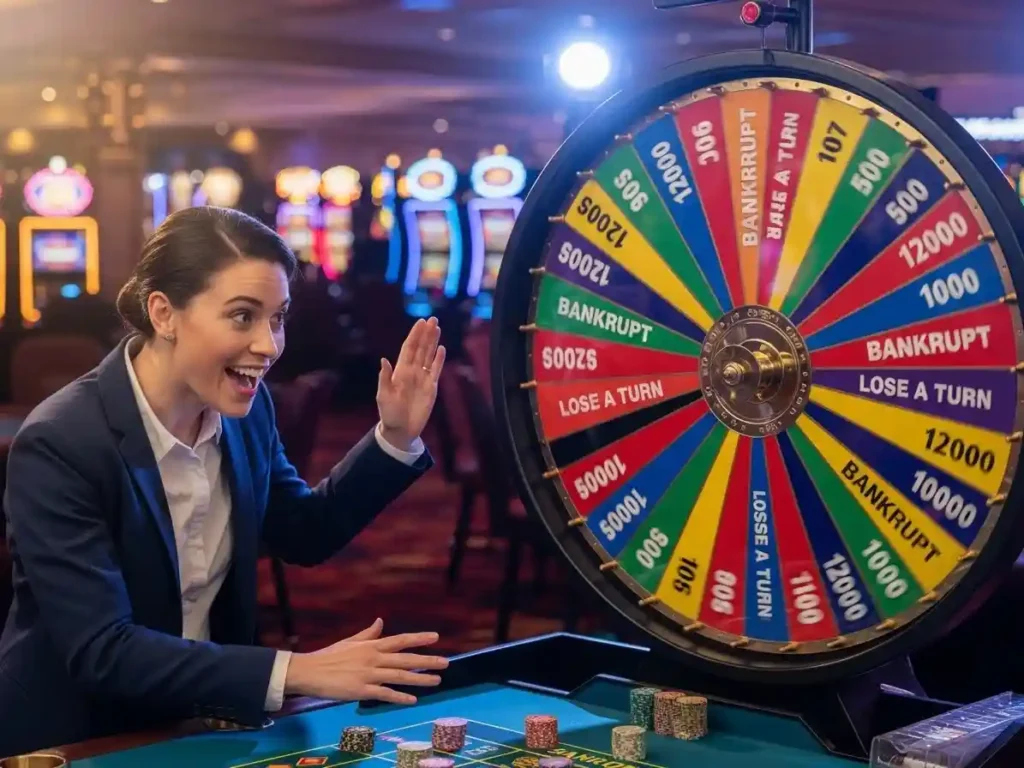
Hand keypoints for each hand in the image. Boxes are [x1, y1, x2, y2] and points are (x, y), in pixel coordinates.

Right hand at [284, 618, 447, 704]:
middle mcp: (373, 658)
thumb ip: (368, 633)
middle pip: (405, 659)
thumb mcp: (350, 641)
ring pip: (399, 676)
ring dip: (419, 679)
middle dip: (427, 660)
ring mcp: (369, 674)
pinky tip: (413, 699)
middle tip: (445, 662)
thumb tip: (380, 621)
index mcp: (371, 645)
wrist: (309, 671)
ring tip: (436, 680)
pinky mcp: (362, 690)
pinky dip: (399, 696)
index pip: (400, 640)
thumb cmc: (329, 656)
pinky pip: (385, 693)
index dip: (418, 638)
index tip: (435, 637)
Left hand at [377, 317, 445, 450]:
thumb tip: (384, 360)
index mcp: (400, 371)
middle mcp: (412, 371)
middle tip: (432, 319)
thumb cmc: (389, 413)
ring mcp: (422, 378)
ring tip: (437, 328)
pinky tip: (441, 349)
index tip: (420, 322)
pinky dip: (439, 359)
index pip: (409, 348)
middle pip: (421, 348)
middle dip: (426, 334)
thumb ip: (385, 378)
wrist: (401, 429)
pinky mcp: (431, 388)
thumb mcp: (383, 396)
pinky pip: (436, 370)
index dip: (415, 335)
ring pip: (429, 356)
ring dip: (433, 342)